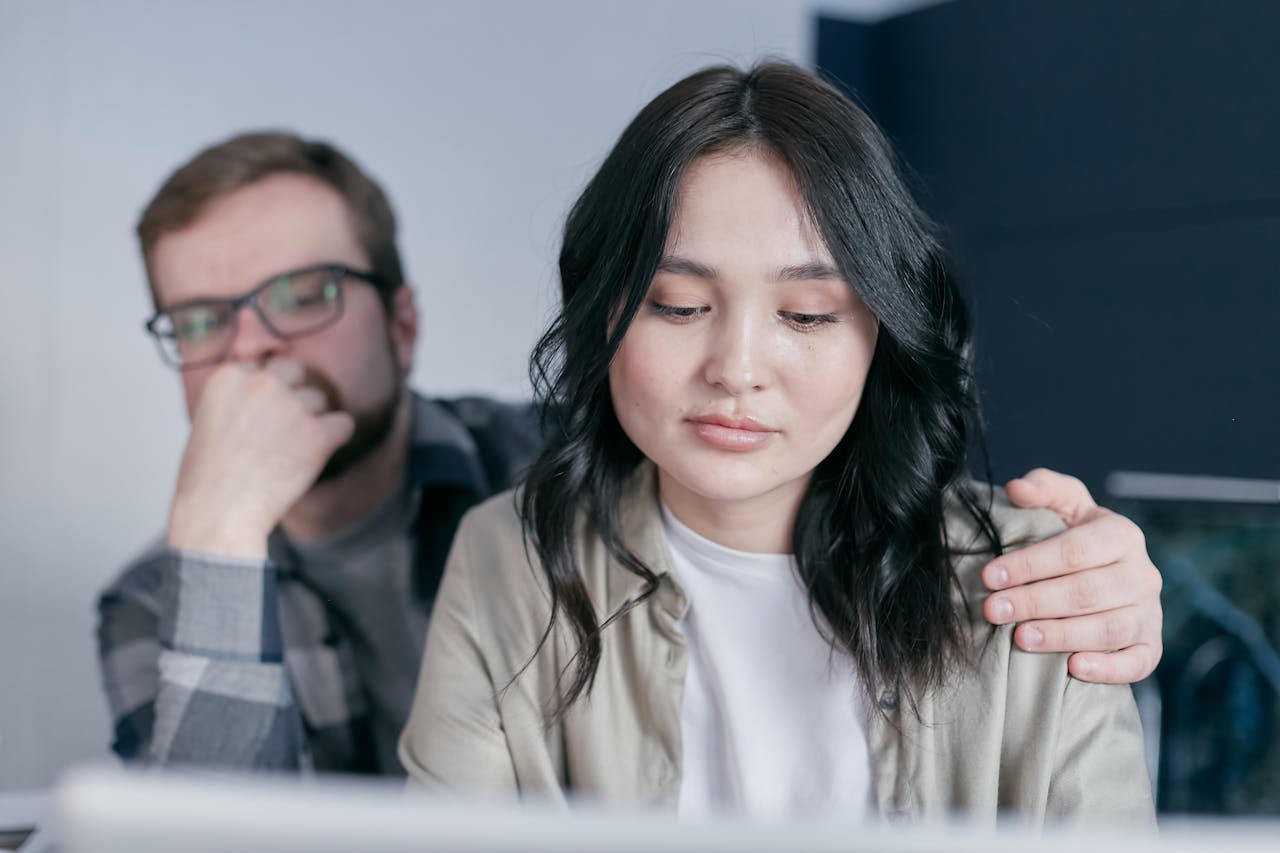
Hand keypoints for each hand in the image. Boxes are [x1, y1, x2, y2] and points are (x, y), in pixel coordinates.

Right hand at [167, 359, 353, 558]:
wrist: (217, 515)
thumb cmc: (207, 478)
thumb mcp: (207, 420)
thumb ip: (236, 397)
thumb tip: (261, 383)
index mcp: (230, 376)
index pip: (262, 366)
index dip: (264, 393)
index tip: (258, 417)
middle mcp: (263, 383)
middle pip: (295, 370)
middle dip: (292, 394)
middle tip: (282, 428)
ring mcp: (292, 407)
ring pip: (320, 400)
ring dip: (311, 421)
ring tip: (288, 453)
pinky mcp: (317, 433)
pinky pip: (344, 423)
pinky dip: (335, 439)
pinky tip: (316, 456)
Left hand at [981, 468, 1163, 683]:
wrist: (1105, 572)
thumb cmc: (1075, 537)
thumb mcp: (1062, 505)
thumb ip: (1042, 488)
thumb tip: (1016, 489)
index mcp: (1122, 535)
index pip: (1074, 551)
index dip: (1029, 564)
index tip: (990, 576)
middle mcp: (1143, 574)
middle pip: (1087, 592)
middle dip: (1035, 601)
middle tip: (994, 610)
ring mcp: (1151, 613)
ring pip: (1109, 628)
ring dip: (1062, 635)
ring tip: (1021, 637)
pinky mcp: (1151, 646)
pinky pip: (1138, 662)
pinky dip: (1108, 668)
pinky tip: (1074, 668)